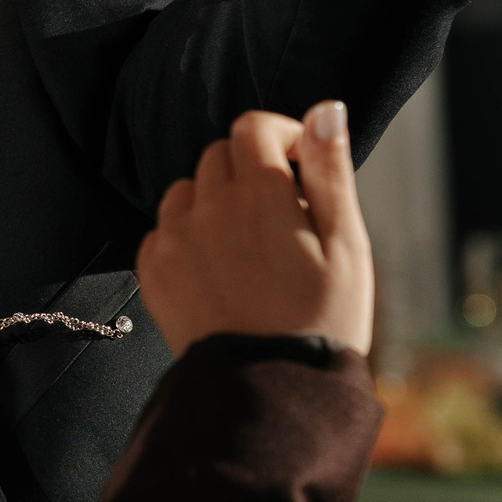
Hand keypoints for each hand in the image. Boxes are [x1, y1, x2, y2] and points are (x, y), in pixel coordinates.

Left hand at [135, 102, 372, 356]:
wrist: (271, 392)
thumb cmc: (323, 319)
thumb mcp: (347, 245)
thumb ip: (330, 170)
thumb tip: (325, 109)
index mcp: (261, 196)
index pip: (253, 126)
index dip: (280, 137)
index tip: (298, 168)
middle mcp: (208, 209)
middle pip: (220, 155)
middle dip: (250, 171)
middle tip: (281, 218)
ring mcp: (174, 240)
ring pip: (187, 190)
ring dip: (215, 202)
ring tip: (249, 248)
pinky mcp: (153, 271)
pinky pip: (163, 229)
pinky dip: (188, 237)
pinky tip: (219, 270)